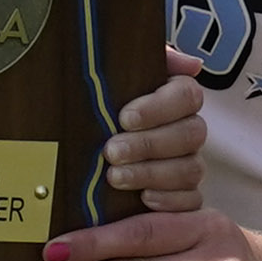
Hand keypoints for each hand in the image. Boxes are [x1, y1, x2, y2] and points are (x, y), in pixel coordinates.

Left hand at [94, 50, 209, 210]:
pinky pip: (192, 202)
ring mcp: (188, 165)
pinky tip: (143, 198)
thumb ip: (153, 59)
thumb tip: (193, 65)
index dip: (159, 107)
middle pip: (192, 134)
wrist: (67, 148)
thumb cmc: (95, 107)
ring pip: (191, 169)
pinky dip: (169, 201)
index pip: (188, 96)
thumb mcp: (113, 75)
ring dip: (152, 173)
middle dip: (149, 144)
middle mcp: (187, 131)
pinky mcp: (182, 197)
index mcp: (175, 98)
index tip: (124, 117)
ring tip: (114, 177)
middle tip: (112, 151)